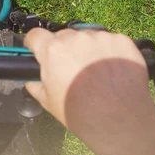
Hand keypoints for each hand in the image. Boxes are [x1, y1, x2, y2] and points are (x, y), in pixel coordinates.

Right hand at [24, 28, 154, 154]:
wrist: (119, 119)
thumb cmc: (79, 112)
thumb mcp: (47, 102)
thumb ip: (36, 84)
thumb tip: (32, 79)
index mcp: (53, 50)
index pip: (35, 35)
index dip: (34, 44)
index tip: (38, 50)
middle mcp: (76, 38)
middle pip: (63, 36)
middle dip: (63, 49)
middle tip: (71, 69)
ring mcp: (101, 37)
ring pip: (87, 38)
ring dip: (87, 49)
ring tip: (95, 71)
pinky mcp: (122, 41)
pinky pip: (109, 41)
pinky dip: (108, 52)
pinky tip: (112, 70)